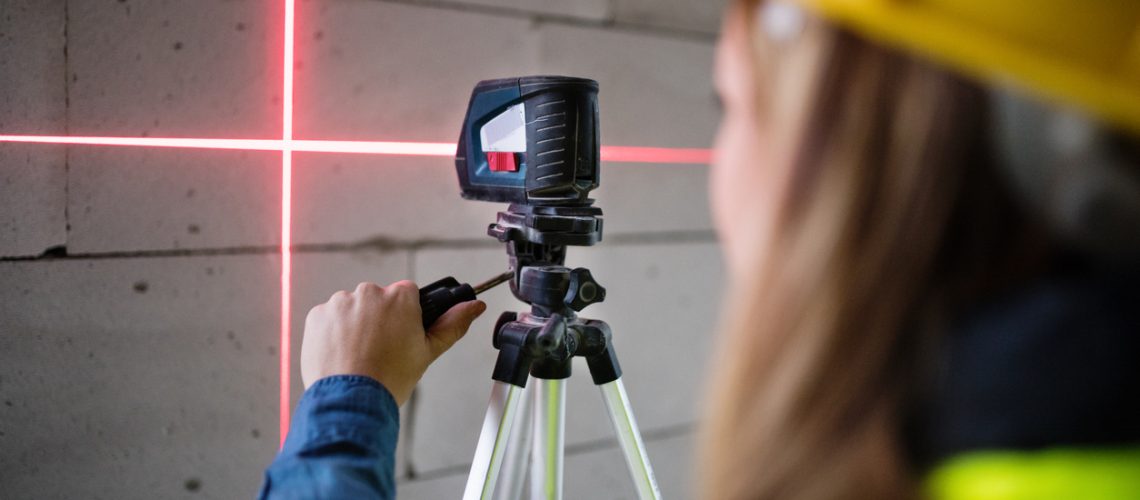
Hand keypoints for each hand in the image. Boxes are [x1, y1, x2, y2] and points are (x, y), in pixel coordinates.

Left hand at [300, 280, 486, 404]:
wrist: (351, 400)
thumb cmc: (390, 377)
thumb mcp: (428, 352)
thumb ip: (453, 324)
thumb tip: (475, 306)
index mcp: (399, 296)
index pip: (406, 294)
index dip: (406, 316)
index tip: (401, 336)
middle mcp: (368, 292)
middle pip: (378, 300)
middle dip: (379, 319)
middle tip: (381, 350)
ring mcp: (339, 303)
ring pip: (352, 308)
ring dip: (354, 325)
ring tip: (359, 356)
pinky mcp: (316, 316)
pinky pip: (328, 319)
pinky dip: (333, 333)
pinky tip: (341, 354)